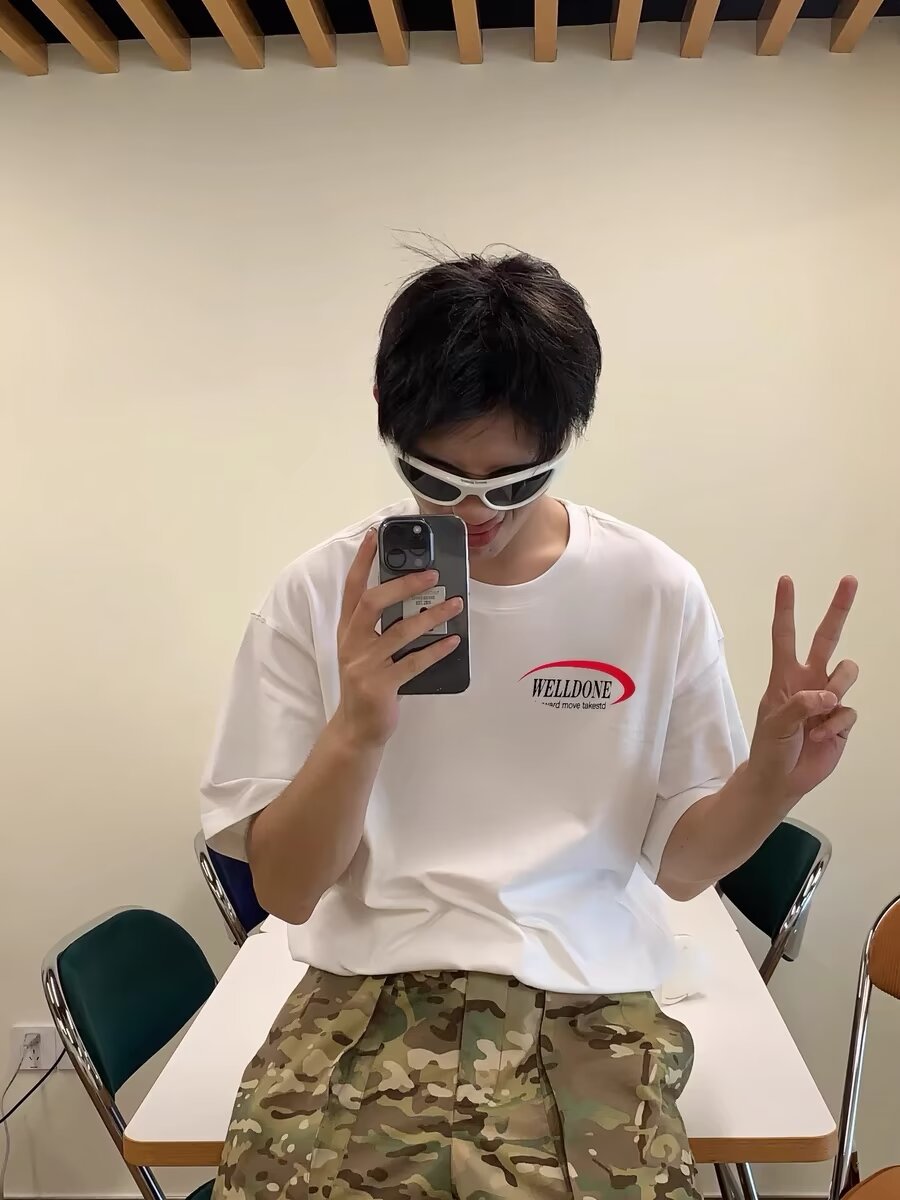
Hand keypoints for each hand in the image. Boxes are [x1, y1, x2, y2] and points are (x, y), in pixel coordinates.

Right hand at [334, 529, 462, 748]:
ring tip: (455, 603)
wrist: (357, 728)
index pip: (353, 589)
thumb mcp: (364, 651)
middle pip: (374, 602)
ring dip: (431, 614)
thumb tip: (413, 598)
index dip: (362, 561)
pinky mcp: (380, 685)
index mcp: (348, 631)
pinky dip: (436, 650)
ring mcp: (364, 665)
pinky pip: (413, 662)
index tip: (373, 536)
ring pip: (400, 631)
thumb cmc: (367, 684)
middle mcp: (352, 644)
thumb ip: (378, 627)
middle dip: (404, 584)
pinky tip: (453, 640)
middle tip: (432, 574)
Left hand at [748, 576, 858, 806]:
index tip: (787, 581)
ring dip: (837, 690)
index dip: (786, 608)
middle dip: (838, 609)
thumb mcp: (775, 725)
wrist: (781, 779)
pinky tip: (821, 738)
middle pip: (828, 638)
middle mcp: (809, 680)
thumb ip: (799, 706)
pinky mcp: (842, 719)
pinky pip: (849, 711)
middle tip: (849, 579)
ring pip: (847, 673)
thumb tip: (827, 696)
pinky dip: (836, 726)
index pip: (785, 635)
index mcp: (785, 676)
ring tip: (818, 718)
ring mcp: (828, 698)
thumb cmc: (770, 747)